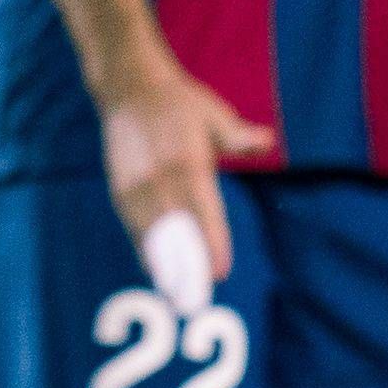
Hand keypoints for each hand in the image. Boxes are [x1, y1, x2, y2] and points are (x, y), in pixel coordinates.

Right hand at [96, 55, 272, 284]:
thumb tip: (267, 141)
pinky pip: (134, 226)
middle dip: (187, 267)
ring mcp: (136, 185)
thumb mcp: (213, 114)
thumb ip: (239, 136)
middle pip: (175, 231)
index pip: (203, 211)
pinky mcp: (120, 188)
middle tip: (196, 299)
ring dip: (164, 265)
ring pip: (151, 234)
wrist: (129, 88)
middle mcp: (159, 178)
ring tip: (175, 295)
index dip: (212, 243)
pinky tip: (155, 271)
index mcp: (187, 161)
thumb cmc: (179, 103)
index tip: (220, 271)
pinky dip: (145, 250)